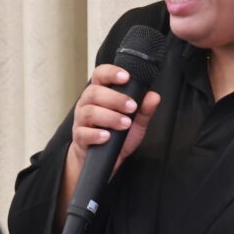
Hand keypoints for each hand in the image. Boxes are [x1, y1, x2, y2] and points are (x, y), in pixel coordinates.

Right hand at [67, 64, 160, 181]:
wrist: (104, 160)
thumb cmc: (117, 135)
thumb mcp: (136, 122)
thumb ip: (145, 109)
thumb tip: (154, 96)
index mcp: (100, 94)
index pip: (100, 75)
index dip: (111, 72)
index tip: (126, 77)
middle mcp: (87, 104)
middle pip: (94, 93)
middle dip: (115, 99)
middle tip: (132, 107)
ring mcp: (81, 121)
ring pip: (89, 112)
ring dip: (110, 117)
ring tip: (125, 124)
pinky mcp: (79, 138)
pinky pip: (83, 133)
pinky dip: (96, 134)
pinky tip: (107, 136)